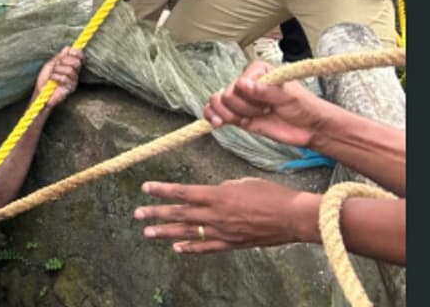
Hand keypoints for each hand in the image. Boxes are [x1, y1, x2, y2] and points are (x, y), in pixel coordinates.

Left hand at [35, 47, 82, 107]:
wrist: (41, 93)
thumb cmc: (45, 79)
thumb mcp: (50, 65)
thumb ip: (59, 57)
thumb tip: (68, 48)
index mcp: (70, 65)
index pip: (80, 57)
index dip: (77, 52)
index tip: (70, 51)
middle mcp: (74, 72)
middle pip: (77, 62)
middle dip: (65, 61)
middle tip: (56, 65)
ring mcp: (74, 80)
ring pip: (70, 70)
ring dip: (58, 70)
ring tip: (52, 74)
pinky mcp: (71, 88)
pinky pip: (66, 78)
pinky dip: (56, 77)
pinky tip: (52, 80)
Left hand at [135, 178, 316, 253]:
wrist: (292, 218)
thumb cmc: (272, 195)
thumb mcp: (244, 182)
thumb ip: (224, 189)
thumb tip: (212, 194)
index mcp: (218, 195)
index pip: (183, 192)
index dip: (163, 190)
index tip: (145, 188)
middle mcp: (216, 215)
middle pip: (180, 213)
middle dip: (156, 213)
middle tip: (137, 214)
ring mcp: (222, 232)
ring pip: (188, 231)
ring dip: (166, 232)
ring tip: (148, 233)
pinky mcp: (232, 244)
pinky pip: (206, 247)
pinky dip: (190, 247)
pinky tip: (176, 247)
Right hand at [203, 61, 327, 147]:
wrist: (310, 128)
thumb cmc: (304, 107)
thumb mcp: (289, 96)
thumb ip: (265, 90)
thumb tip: (242, 84)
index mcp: (258, 70)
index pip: (239, 82)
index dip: (250, 97)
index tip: (268, 104)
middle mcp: (247, 82)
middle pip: (226, 94)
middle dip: (243, 108)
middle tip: (264, 111)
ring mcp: (241, 100)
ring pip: (218, 103)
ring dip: (232, 115)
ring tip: (251, 119)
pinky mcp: (238, 115)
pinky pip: (215, 112)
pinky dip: (212, 116)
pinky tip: (217, 122)